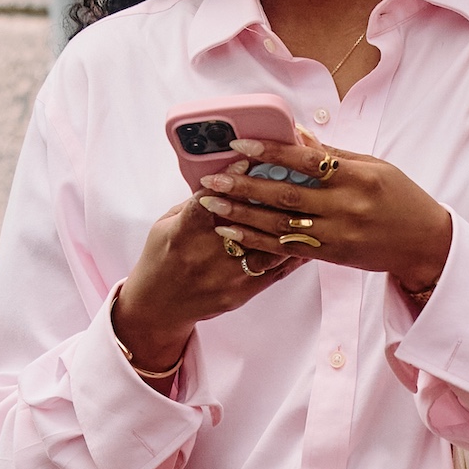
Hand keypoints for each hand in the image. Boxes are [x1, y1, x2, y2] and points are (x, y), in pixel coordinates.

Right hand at [112, 171, 298, 373]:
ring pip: (267, 246)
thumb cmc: (163, 257)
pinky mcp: (242, 292)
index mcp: (183, 234)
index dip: (228, 182)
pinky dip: (295, 252)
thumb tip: (224, 177)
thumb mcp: (166, 224)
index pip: (208, 202)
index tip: (247, 162)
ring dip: (288, 223)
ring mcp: (227, 276)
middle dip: (267, 197)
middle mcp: (206, 255)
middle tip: (290, 175)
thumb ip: (195, 203)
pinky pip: (275, 270)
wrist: (159, 306)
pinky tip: (309, 235)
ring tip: (308, 201)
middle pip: (245, 222)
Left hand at [195, 139, 451, 293]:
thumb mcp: (374, 167)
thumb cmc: (400, 198)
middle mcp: (347, 206)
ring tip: (211, 202)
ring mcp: (338, 234)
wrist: (424, 243)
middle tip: (211, 177)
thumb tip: (295, 132)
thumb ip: (332, 154)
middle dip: (244, 185)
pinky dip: (256, 238)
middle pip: (286, 194)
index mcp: (358, 176)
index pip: (306, 160)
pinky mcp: (331, 255)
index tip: (239, 144)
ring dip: (241, 213)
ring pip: (280, 224)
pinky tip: (232, 229)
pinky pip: (286, 246)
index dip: (270, 150)